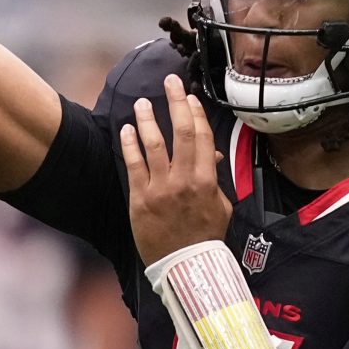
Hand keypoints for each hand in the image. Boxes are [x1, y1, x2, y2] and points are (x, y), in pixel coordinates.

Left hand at [122, 74, 230, 266]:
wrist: (185, 267)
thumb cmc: (205, 237)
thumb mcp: (221, 207)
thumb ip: (215, 180)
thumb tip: (211, 154)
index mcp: (206, 181)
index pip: (201, 137)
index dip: (195, 114)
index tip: (190, 97)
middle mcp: (184, 181)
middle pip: (179, 133)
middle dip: (175, 103)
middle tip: (170, 82)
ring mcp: (160, 190)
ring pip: (153, 145)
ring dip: (148, 119)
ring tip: (143, 102)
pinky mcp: (140, 200)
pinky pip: (134, 166)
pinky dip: (130, 145)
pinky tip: (127, 129)